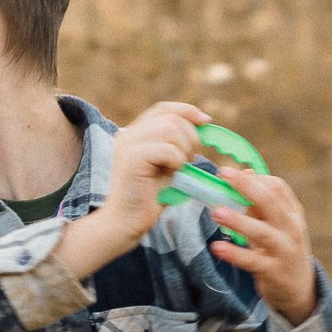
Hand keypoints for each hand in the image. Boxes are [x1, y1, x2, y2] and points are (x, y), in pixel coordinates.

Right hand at [97, 100, 211, 241]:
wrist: (125, 222)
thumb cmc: (149, 197)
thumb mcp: (168, 165)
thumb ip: (178, 145)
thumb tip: (203, 125)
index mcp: (135, 133)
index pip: (164, 108)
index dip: (187, 111)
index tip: (205, 122)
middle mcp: (128, 134)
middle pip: (171, 118)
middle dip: (190, 137)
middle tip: (189, 161)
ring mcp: (128, 144)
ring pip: (170, 128)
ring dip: (184, 150)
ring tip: (178, 169)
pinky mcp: (132, 159)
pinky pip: (166, 149)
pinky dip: (177, 162)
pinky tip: (171, 175)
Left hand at [208, 168, 318, 324]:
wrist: (300, 288)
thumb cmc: (282, 249)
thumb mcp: (278, 225)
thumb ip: (261, 204)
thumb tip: (245, 174)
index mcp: (293, 213)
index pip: (277, 187)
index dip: (254, 178)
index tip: (230, 173)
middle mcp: (291, 229)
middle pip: (271, 202)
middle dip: (246, 186)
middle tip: (223, 174)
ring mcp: (283, 250)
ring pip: (261, 232)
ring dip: (237, 220)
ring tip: (215, 212)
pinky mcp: (272, 271)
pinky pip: (251, 260)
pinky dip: (234, 253)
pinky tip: (216, 247)